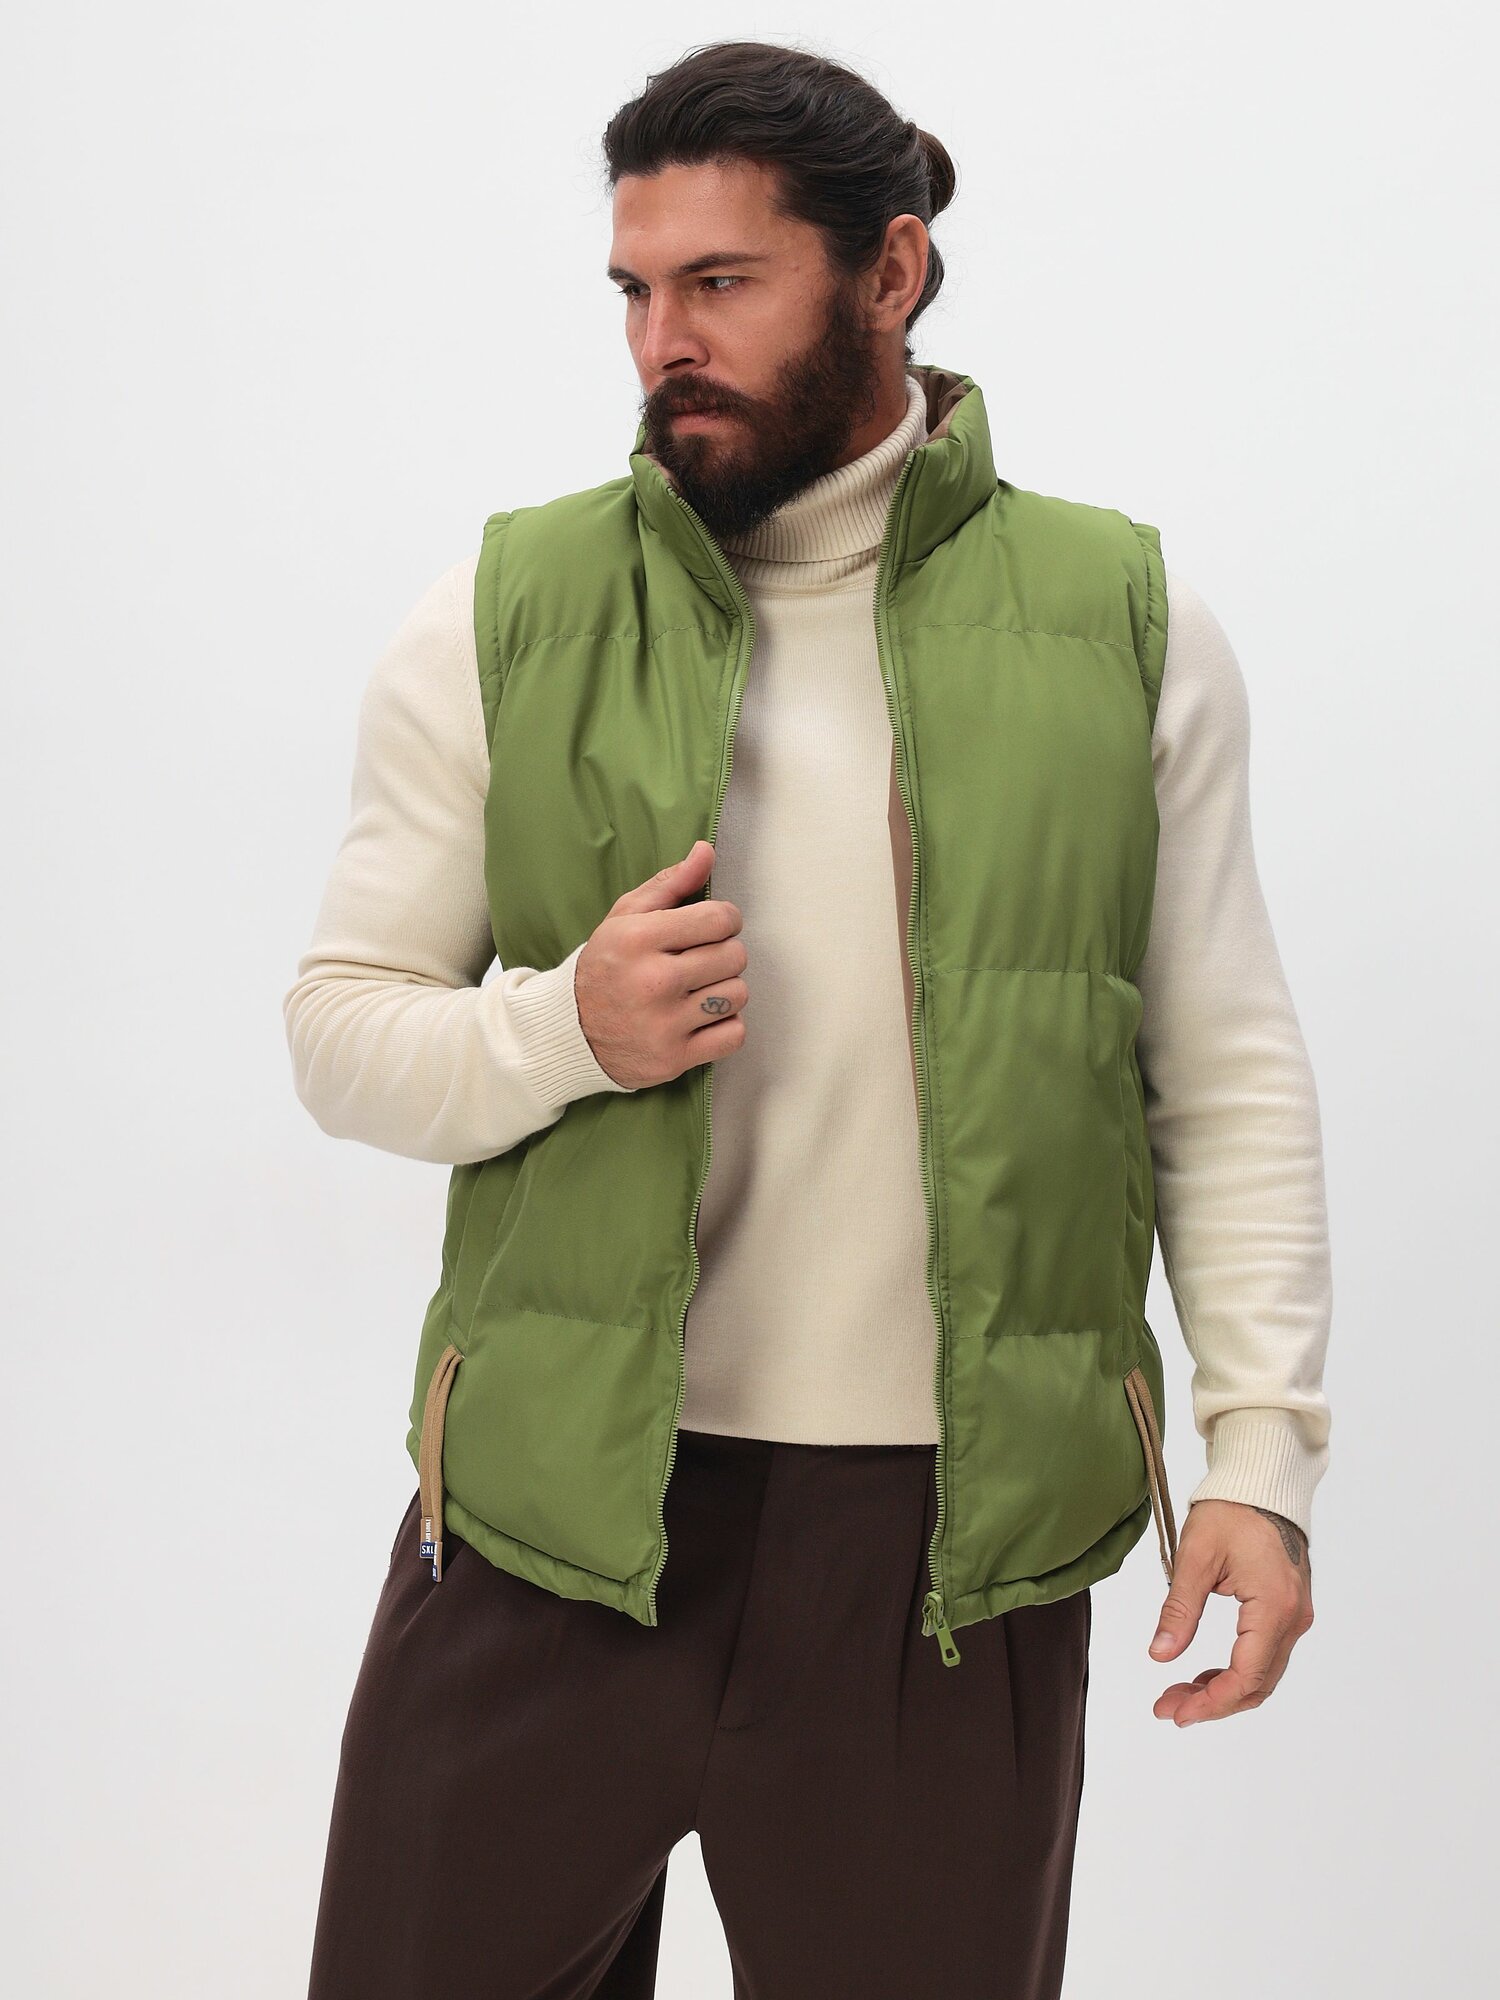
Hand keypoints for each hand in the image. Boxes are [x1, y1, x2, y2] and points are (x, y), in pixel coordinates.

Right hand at [574, 840, 748, 1088]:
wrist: (570, 1031)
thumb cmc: (605, 967)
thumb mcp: (625, 917)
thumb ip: (670, 883)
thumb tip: (706, 851)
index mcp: (639, 939)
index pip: (720, 919)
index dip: (724, 920)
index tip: (711, 928)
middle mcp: (653, 982)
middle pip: (734, 956)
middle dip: (724, 954)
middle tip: (700, 961)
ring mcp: (665, 1024)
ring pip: (738, 995)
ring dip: (725, 991)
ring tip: (698, 991)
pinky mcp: (674, 1058)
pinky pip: (734, 1035)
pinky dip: (725, 1027)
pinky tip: (701, 1019)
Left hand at [1147, 1498, 1313, 1725]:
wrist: (1262, 1483)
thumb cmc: (1230, 1511)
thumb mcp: (1195, 1557)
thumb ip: (1179, 1609)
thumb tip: (1160, 1655)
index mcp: (1273, 1608)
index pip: (1246, 1677)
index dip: (1210, 1702)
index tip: (1174, 1711)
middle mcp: (1293, 1619)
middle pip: (1257, 1684)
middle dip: (1212, 1703)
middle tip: (1168, 1708)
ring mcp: (1295, 1616)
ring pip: (1263, 1675)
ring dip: (1223, 1690)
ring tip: (1179, 1694)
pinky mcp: (1289, 1610)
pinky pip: (1266, 1656)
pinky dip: (1236, 1671)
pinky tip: (1204, 1674)